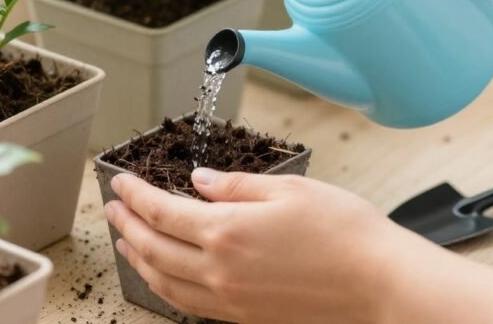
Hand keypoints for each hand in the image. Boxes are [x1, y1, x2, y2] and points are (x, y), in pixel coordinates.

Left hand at [104, 169, 414, 323]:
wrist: (379, 284)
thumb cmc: (345, 234)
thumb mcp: (289, 189)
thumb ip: (235, 186)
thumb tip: (199, 182)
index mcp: (226, 230)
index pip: (160, 210)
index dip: (135, 194)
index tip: (120, 182)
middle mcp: (219, 270)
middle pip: (153, 247)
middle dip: (127, 224)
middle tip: (113, 208)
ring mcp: (230, 299)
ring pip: (164, 280)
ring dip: (138, 258)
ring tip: (126, 242)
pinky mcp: (244, 317)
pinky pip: (189, 303)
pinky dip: (165, 286)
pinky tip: (164, 276)